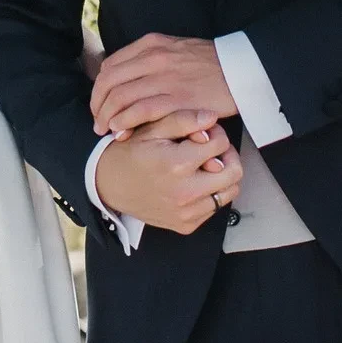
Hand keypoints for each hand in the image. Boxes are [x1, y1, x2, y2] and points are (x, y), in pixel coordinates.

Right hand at [91, 108, 241, 236]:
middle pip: (234, 172)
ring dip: (222, 176)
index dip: (216, 132)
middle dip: (227, 155)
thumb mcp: (151, 128)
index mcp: (177, 164)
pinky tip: (195, 182)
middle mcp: (184, 192)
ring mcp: (186, 213)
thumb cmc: (129, 153)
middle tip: (213, 149)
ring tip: (205, 165)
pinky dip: (211, 194)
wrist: (107, 185)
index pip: (220, 143)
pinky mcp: (186, 225)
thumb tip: (211, 117)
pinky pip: (214, 208)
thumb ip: (183, 120)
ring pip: (229, 192)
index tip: (205, 132)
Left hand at [92, 32, 234, 136]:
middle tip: (98, 121)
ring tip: (105, 131)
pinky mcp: (178, 99)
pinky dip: (125, 122)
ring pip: (121, 97)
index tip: (100, 103)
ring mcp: (165, 78)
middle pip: (110, 82)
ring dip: (108, 117)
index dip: (100, 88)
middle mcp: (154, 58)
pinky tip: (121, 132)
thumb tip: (126, 79)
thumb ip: (150, 60)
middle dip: (98, 104)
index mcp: (151, 44)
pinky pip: (141, 111)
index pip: (111, 66)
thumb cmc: (210, 63)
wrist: (241, 68)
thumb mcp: (176, 49)